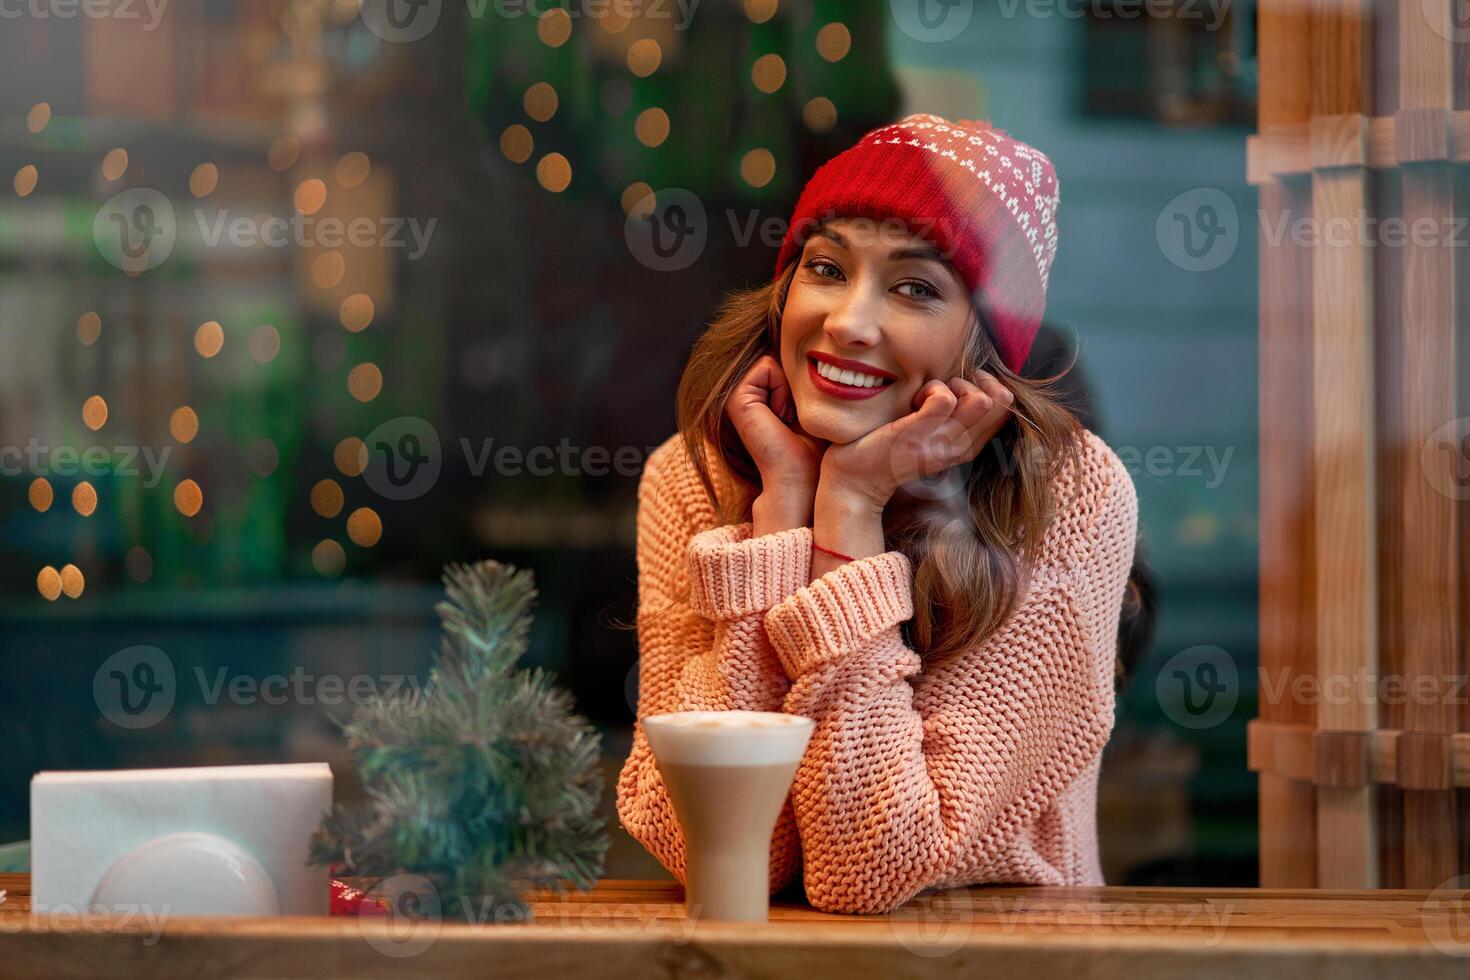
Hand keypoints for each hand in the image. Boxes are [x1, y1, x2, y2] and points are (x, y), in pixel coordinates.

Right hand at [726, 355, 826, 531]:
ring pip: (774, 360)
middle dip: (797, 382)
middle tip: (796, 417)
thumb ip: (810, 378)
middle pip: (781, 357)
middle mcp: (746, 393)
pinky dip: (782, 388)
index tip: (802, 415)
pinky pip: (767, 367)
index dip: (805, 380)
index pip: (789, 359)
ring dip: (791, 387)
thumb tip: (830, 351)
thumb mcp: (816, 405)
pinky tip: (781, 417)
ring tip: (788, 417)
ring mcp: (737, 394)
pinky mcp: (736, 398)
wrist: (802, 478)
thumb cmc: (816, 447)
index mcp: (761, 394)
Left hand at [819, 372, 1014, 514]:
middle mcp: (959, 448)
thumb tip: (967, 383)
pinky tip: (913, 400)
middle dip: (974, 382)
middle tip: (944, 389)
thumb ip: (951, 419)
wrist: (855, 481)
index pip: (1005, 410)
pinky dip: (930, 388)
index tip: (961, 385)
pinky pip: (944, 398)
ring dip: (953, 384)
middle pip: (1000, 402)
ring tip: (929, 394)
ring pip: (980, 399)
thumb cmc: (890, 450)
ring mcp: (940, 443)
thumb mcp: (930, 438)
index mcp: (966, 447)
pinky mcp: (917, 436)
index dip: (990, 386)